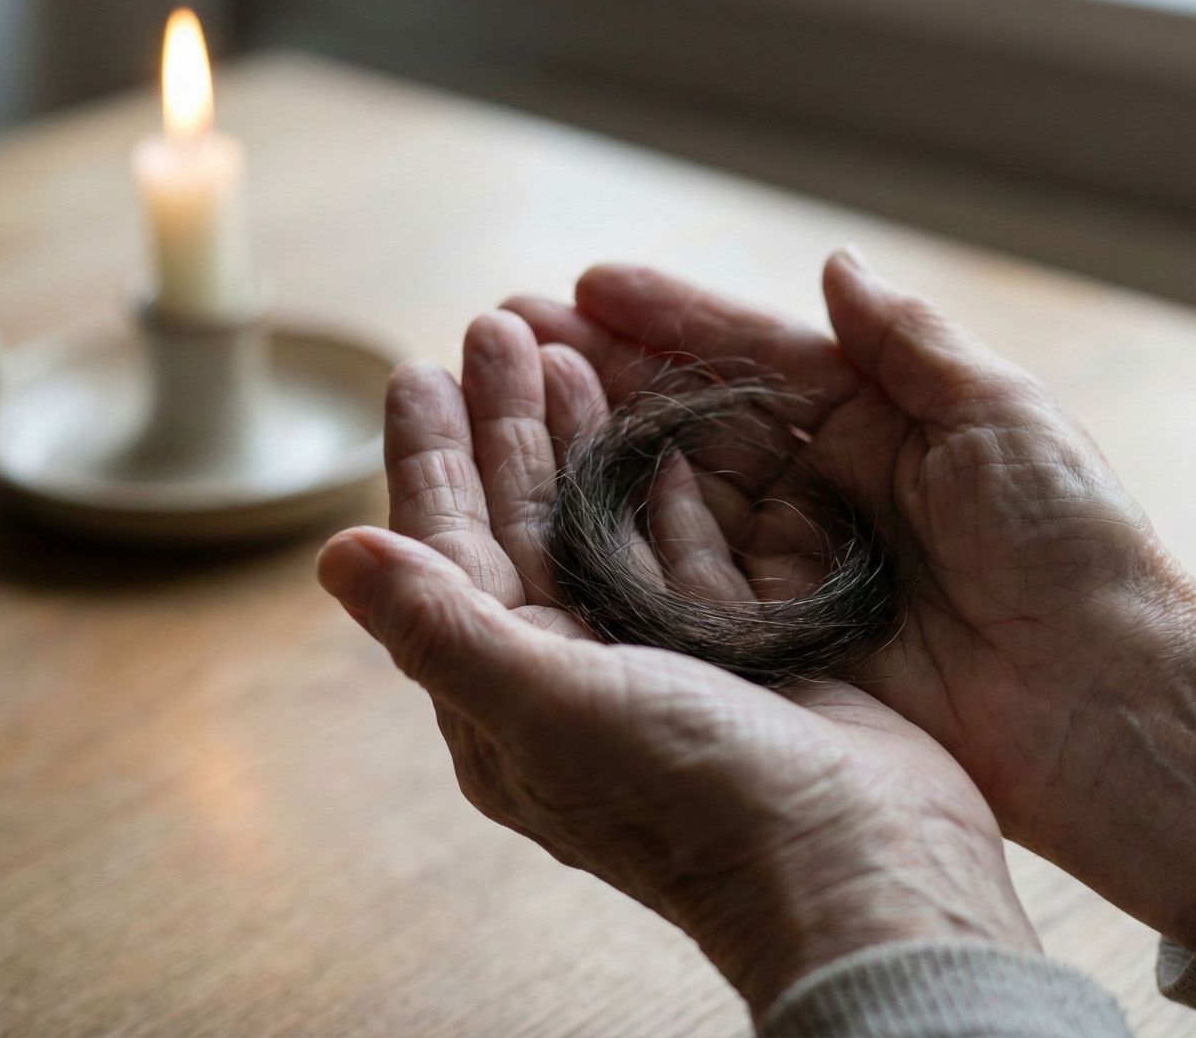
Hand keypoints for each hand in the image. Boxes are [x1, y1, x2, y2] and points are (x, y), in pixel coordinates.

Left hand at [316, 314, 1036, 1011]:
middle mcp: (575, 680)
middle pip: (525, 525)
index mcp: (508, 700)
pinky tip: (662, 429)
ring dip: (587, 441)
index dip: (430, 458)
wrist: (862, 872)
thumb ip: (441, 628)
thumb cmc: (700, 802)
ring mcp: (662, 668)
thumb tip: (332, 552)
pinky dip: (671, 488)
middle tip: (502, 324)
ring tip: (572, 351)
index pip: (448, 555)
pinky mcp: (743, 656)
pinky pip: (690, 551)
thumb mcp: (554, 709)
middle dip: (510, 425)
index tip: (419, 368)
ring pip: (606, 527)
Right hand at [502, 249, 1195, 946]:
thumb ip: (910, 345)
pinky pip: (688, 594)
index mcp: (878, 422)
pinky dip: (624, 553)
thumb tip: (833, 265)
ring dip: (591, 454)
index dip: (670, 318)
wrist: (1113, 702)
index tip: (586, 284)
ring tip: (505, 407)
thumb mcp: (1003, 418)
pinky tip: (551, 517)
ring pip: (672, 501)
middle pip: (689, 421)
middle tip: (506, 334)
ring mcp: (795, 572)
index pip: (751, 357)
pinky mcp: (782, 651)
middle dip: (600, 375)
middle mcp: (823, 490)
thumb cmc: (1076, 546)